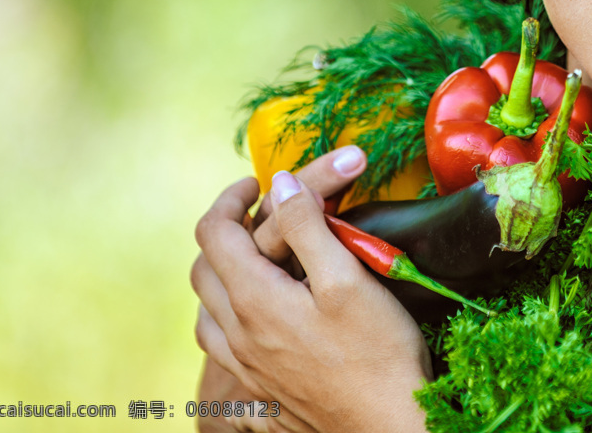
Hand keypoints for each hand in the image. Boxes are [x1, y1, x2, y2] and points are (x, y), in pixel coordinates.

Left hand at [191, 148, 431, 432]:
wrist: (388, 426)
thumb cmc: (377, 352)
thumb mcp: (347, 277)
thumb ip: (307, 226)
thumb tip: (280, 183)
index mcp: (254, 299)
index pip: (214, 232)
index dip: (231, 198)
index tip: (258, 183)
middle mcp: (238, 334)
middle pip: (203, 269)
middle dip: (223, 230)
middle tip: (257, 214)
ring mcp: (246, 367)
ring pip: (206, 311)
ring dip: (220, 275)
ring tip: (252, 260)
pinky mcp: (260, 392)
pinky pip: (220, 349)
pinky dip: (226, 319)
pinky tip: (254, 319)